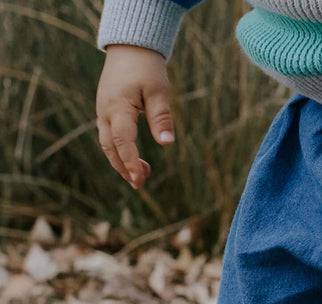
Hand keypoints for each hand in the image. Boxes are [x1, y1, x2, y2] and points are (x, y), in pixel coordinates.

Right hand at [96, 44, 174, 189]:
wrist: (130, 49)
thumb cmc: (147, 69)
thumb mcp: (159, 91)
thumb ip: (162, 117)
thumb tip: (167, 142)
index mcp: (117, 107)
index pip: (122, 140)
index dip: (130, 161)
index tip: (140, 178)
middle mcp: (105, 111)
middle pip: (110, 147)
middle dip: (124, 168)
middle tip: (139, 185)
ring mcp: (103, 112)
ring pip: (108, 144)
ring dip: (121, 162)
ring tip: (140, 177)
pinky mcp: (106, 112)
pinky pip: (109, 137)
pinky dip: (120, 151)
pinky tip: (134, 160)